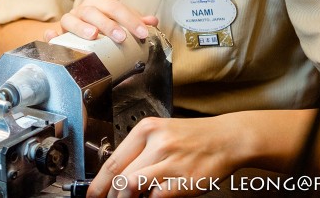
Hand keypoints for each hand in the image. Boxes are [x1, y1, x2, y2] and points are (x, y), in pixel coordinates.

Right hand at [44, 0, 157, 43]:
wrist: (71, 34)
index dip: (130, 18)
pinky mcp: (55, 34)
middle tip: (122, 37)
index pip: (115, 6)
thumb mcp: (116, 21)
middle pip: (94, 10)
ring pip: (71, 19)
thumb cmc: (98, 26)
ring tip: (93, 35)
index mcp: (98, 3)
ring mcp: (67, 21)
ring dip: (82, 26)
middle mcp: (82, 9)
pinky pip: (50, 34)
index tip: (143, 32)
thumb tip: (152, 21)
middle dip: (109, 23)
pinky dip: (51, 35)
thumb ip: (133, 20)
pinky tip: (55, 38)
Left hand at [87, 116, 238, 197]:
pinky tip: (153, 197)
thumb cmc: (195, 138)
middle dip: (109, 196)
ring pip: (131, 187)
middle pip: (119, 177)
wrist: (228, 138)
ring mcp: (170, 161)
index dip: (98, 183)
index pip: (113, 161)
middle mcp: (156, 143)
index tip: (91, 194)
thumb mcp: (163, 134)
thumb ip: (140, 151)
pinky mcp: (183, 180)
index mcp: (147, 129)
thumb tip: (116, 176)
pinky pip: (156, 196)